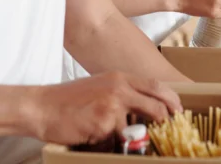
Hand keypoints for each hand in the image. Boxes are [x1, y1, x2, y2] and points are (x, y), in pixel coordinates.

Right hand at [24, 72, 180, 145]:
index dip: (171, 99)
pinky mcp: (103, 124)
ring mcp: (112, 106)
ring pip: (136, 127)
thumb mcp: (99, 86)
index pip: (155, 85)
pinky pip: (116, 139)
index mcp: (119, 77)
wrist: (42, 106)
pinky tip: (94, 136)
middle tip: (170, 128)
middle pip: (156, 104)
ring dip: (131, 136)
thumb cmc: (68, 100)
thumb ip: (121, 93)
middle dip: (166, 119)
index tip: (178, 109)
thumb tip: (142, 108)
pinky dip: (109, 142)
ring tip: (113, 134)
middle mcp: (119, 88)